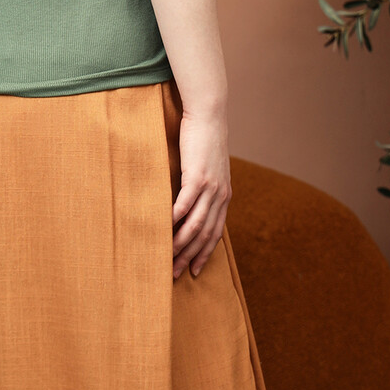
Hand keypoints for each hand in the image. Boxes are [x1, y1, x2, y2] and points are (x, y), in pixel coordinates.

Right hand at [171, 109, 231, 279]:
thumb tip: (193, 200)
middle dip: (190, 256)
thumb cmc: (205, 140)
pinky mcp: (197, 175)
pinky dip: (175, 219)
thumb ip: (205, 186)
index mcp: (224, 196)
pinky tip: (165, 228)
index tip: (194, 271)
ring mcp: (210, 187)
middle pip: (205, 234)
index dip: (205, 254)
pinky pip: (185, 203)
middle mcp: (220, 195)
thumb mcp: (210, 167)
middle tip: (175, 273)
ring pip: (196, 224)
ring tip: (168, 257)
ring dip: (181, 244)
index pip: (216, 233)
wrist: (209, 116)